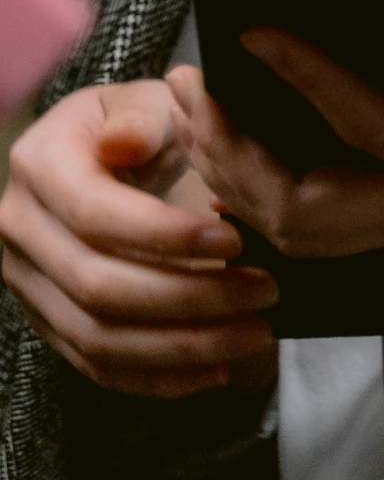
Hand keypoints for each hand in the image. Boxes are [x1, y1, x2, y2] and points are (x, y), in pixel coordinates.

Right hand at [0, 82, 278, 396]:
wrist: (106, 154)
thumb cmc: (141, 125)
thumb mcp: (148, 102)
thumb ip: (145, 117)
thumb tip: (126, 143)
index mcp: (40, 164)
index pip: (95, 214)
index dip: (164, 235)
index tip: (234, 241)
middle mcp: (19, 230)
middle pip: (98, 287)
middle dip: (187, 298)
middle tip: (263, 292)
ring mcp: (28, 284)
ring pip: (98, 338)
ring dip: (182, 346)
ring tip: (254, 333)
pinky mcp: (48, 322)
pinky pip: (97, 366)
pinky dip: (157, 376)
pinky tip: (215, 368)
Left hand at [174, 17, 383, 405]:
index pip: (373, 124)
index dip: (310, 78)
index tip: (257, 32)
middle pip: (307, 204)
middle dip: (240, 152)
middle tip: (196, 89)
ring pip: (315, 233)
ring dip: (251, 184)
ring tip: (213, 126)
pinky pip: (345, 235)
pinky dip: (290, 207)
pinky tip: (279, 172)